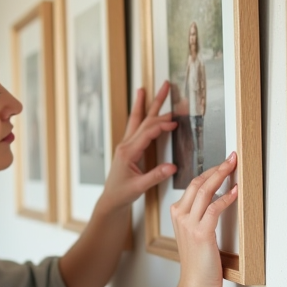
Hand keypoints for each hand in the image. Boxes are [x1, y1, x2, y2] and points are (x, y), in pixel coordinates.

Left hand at [94, 82, 177, 215]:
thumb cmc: (122, 194)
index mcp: (128, 152)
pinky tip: (142, 106)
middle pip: (143, 119)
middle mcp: (126, 145)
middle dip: (156, 102)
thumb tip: (173, 166)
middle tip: (167, 86)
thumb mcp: (139, 187)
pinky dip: (140, 114)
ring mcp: (126, 145)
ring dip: (145, 104)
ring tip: (146, 88)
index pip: (148, 132)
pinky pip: (135, 127)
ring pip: (137, 120)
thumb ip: (156, 176)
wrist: (110, 199)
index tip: (176, 121)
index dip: (162, 125)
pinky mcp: (128, 148)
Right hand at [171, 152, 237, 286]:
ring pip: (204, 190)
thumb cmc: (199, 263)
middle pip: (197, 182)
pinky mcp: (201, 233)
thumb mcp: (195, 235)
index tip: (223, 163)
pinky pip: (214, 208)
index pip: (193, 185)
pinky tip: (235, 191)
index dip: (209, 171)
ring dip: (221, 175)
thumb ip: (200, 217)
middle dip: (216, 167)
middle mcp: (180, 216)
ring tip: (234, 166)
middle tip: (232, 157)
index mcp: (177, 214)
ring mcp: (189, 224)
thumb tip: (217, 199)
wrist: (195, 285)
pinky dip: (226, 197)